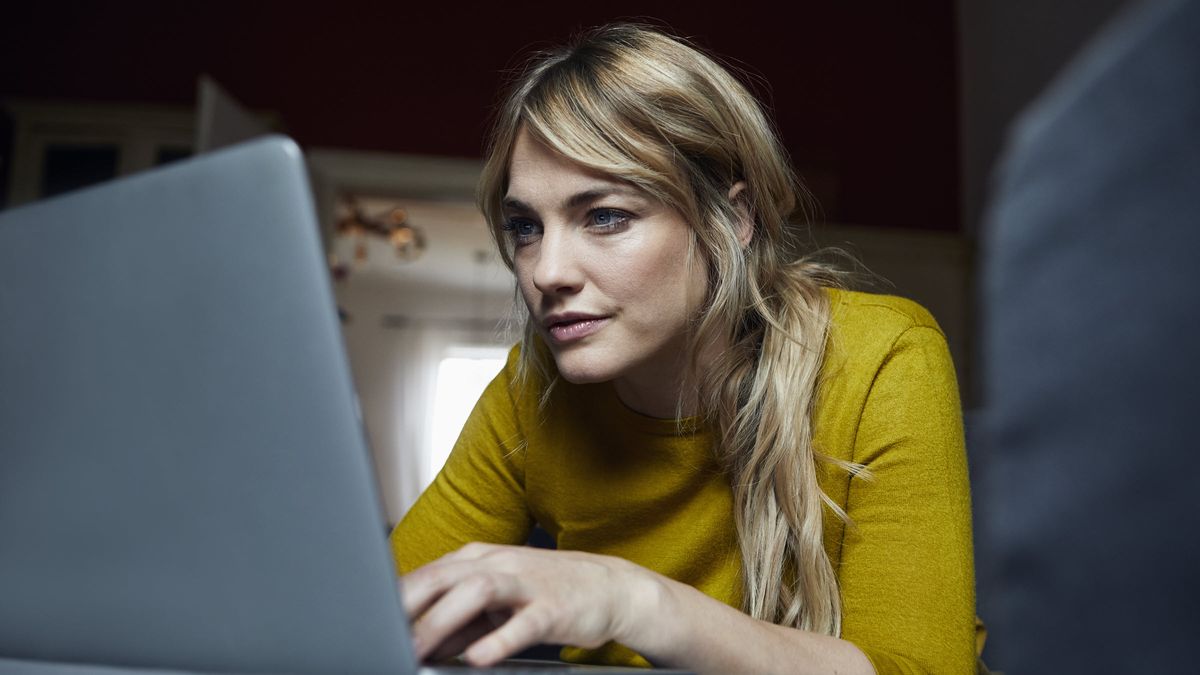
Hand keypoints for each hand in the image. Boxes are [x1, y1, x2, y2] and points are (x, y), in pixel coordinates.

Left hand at [400, 542, 660, 665]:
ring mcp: (526, 582)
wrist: (608, 587)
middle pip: (444, 577)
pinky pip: (523, 623)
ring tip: (419, 647)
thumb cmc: (545, 592)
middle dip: (408, 606)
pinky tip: (478, 657)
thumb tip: (415, 640)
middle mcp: (498, 563)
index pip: (426, 575)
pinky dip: (498, 639)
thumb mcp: (494, 605)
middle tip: (381, 633)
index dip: (395, 599)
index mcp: (478, 559)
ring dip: (444, 621)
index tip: (367, 622)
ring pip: (477, 592)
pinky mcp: (552, 606)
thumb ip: (455, 621)